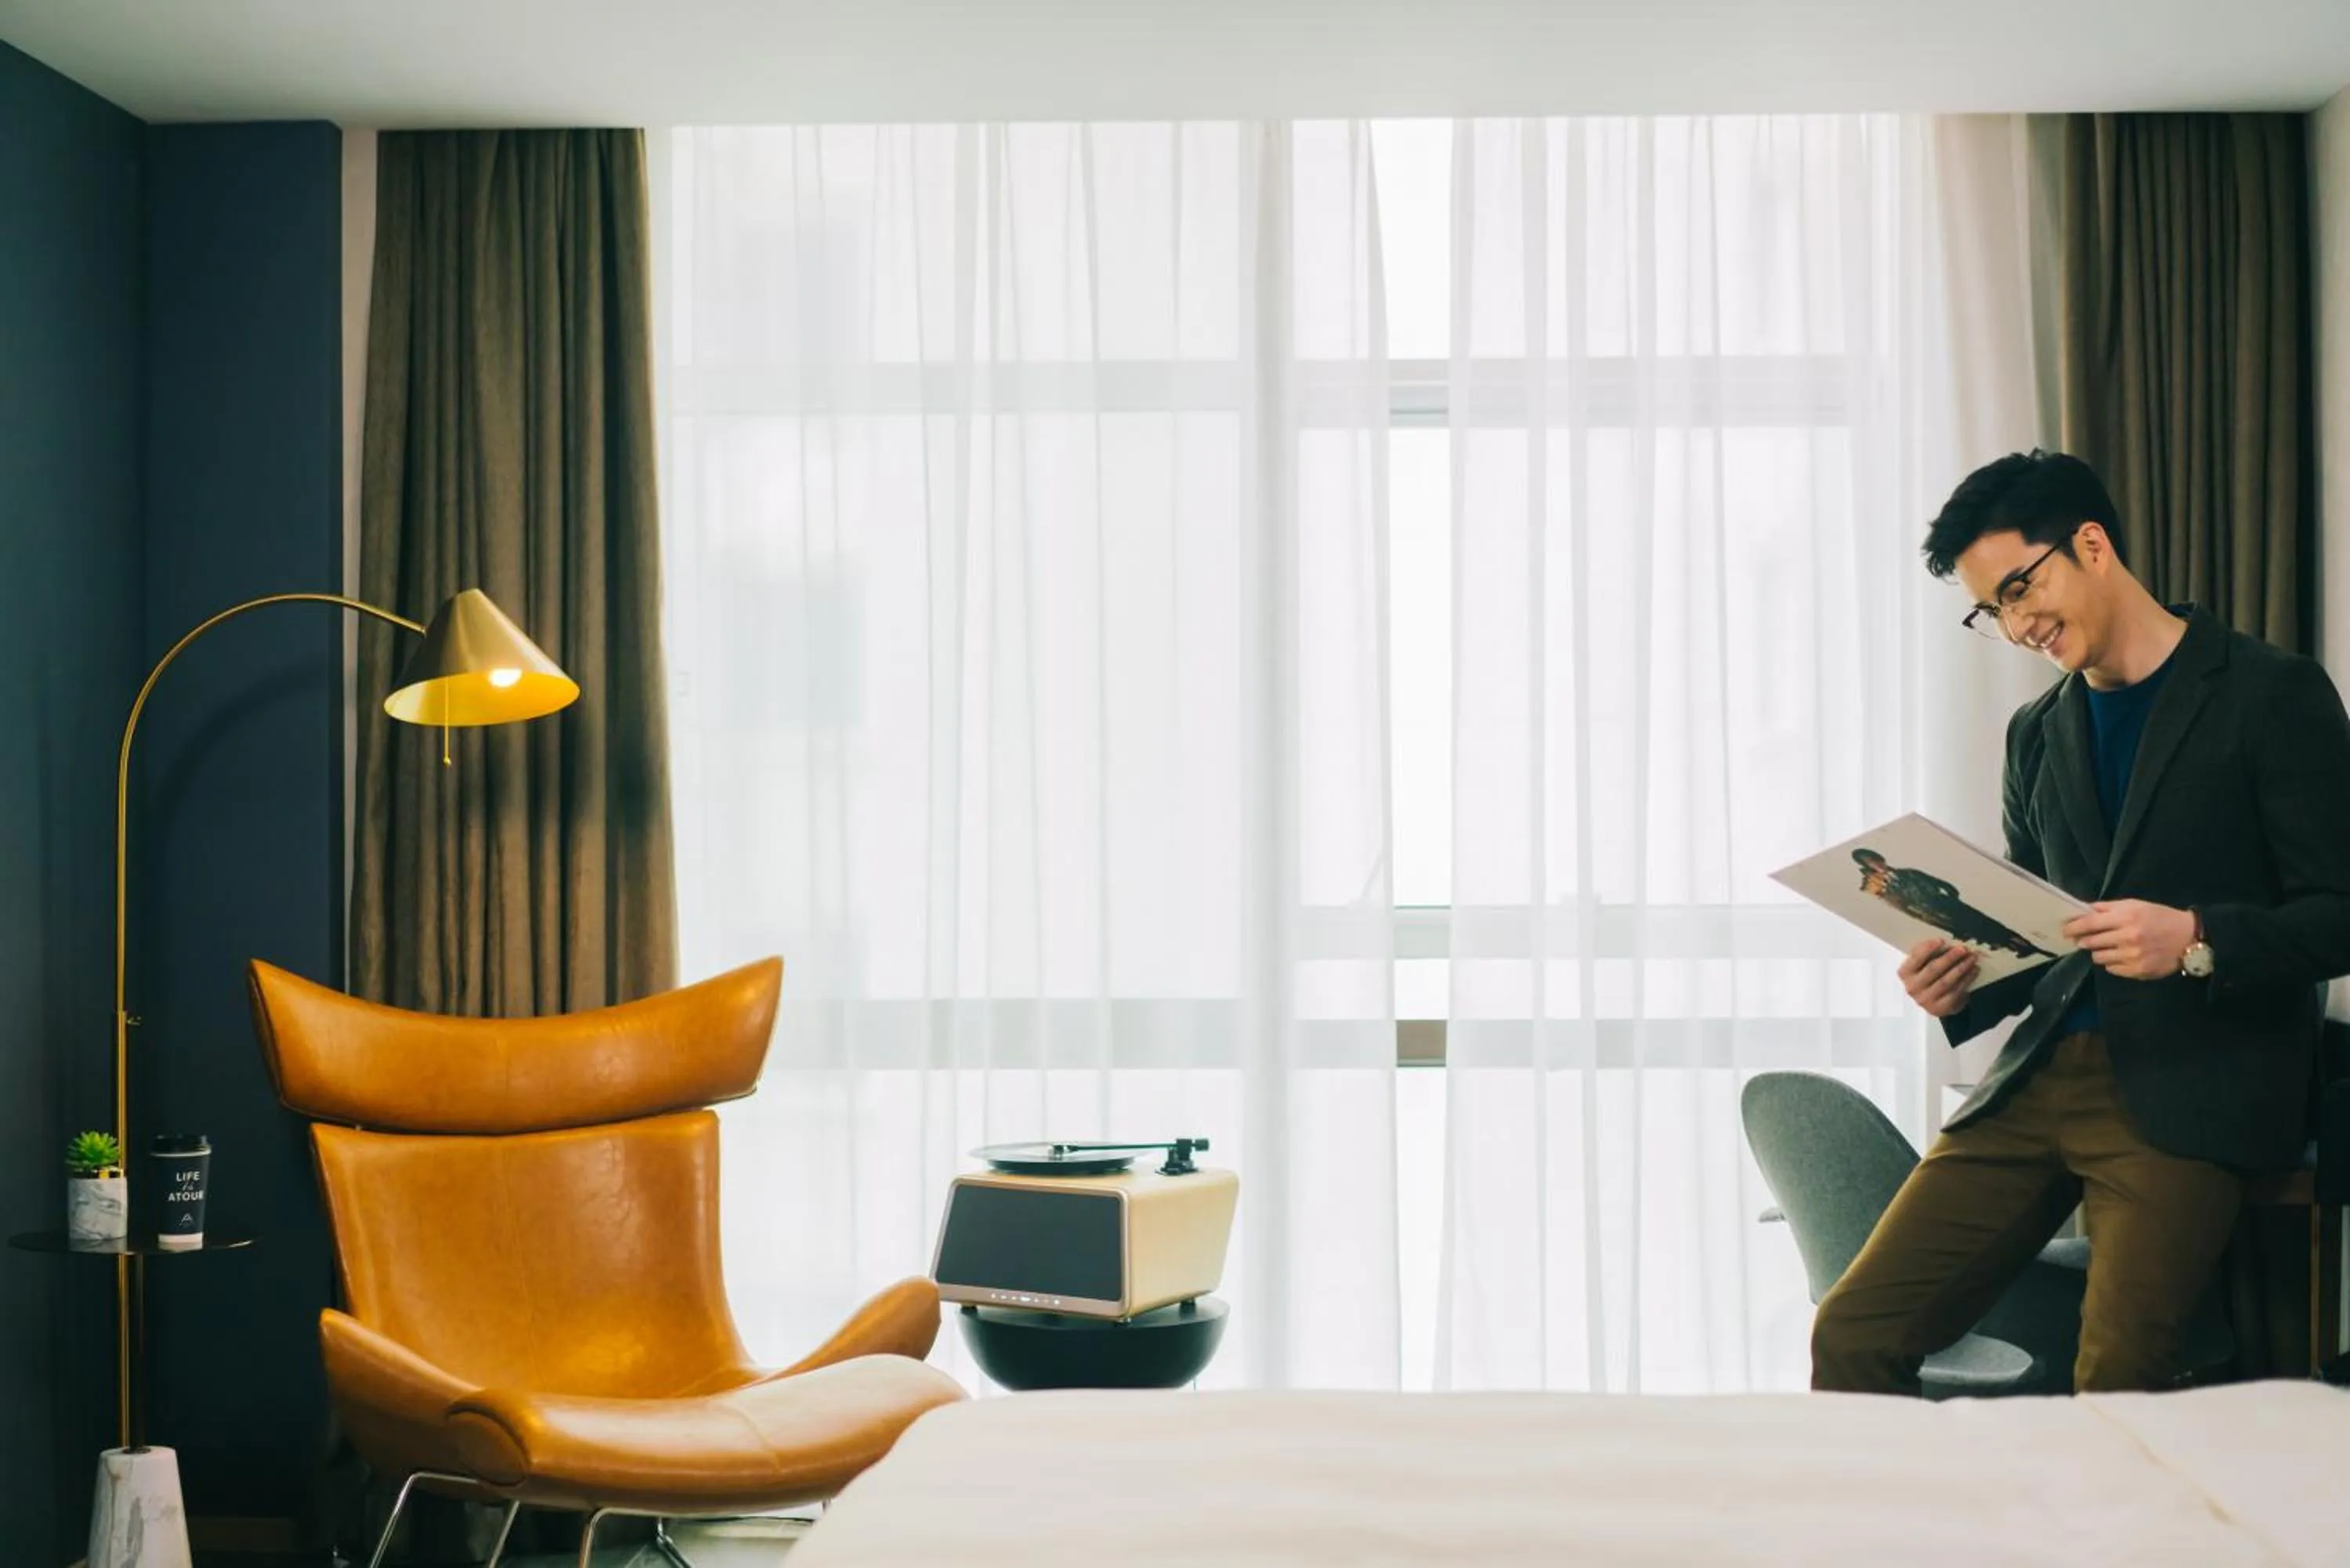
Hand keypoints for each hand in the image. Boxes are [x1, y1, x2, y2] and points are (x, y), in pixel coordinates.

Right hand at [1898, 938, 1977, 1017]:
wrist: (1935, 1001)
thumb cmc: (1929, 977)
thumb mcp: (1923, 964)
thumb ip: (1929, 954)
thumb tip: (1947, 942)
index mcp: (1905, 972)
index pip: (1915, 958)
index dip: (1928, 948)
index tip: (1941, 940)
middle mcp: (1912, 987)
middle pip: (1933, 969)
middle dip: (1950, 957)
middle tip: (1963, 949)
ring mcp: (1925, 999)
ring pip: (1946, 981)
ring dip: (1961, 967)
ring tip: (1972, 958)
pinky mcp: (1939, 1008)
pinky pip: (1955, 991)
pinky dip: (1967, 979)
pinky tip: (1974, 970)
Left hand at [2060, 900, 2195, 979]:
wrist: (2189, 938)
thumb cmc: (2160, 918)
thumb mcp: (2135, 905)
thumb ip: (2108, 908)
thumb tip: (2082, 909)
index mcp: (2126, 918)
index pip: (2090, 923)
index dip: (2073, 927)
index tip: (2064, 930)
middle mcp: (2128, 937)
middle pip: (2091, 942)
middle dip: (2084, 940)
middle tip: (2083, 939)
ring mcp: (2132, 956)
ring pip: (2099, 958)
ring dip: (2098, 952)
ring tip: (2108, 947)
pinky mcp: (2138, 971)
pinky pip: (2112, 969)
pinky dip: (2112, 963)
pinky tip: (2121, 956)